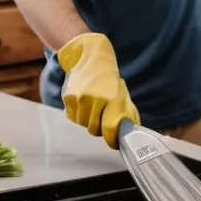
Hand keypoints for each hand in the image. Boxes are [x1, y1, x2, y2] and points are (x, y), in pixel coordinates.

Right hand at [57, 33, 139, 148]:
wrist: (90, 57)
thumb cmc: (109, 78)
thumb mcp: (121, 92)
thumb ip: (125, 112)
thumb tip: (131, 131)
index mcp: (113, 97)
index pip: (110, 128)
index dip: (111, 139)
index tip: (113, 143)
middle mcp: (96, 98)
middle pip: (94, 129)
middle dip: (98, 127)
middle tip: (101, 117)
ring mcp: (80, 98)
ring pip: (82, 124)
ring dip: (87, 120)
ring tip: (92, 107)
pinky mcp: (68, 97)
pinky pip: (72, 117)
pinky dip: (77, 114)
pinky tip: (82, 103)